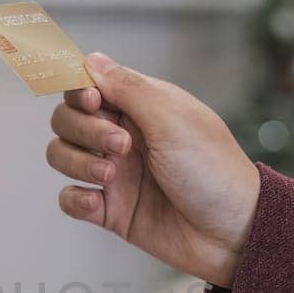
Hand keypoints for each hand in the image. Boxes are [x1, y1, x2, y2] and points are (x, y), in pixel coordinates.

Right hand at [45, 53, 259, 288]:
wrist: (232, 233)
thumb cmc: (213, 170)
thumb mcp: (172, 119)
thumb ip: (128, 88)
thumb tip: (90, 59)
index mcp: (140, 107)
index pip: (87, 85)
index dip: (79, 90)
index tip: (93, 102)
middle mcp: (122, 136)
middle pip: (67, 119)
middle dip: (83, 130)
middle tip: (121, 147)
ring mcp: (114, 173)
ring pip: (61, 155)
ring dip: (76, 163)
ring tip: (110, 178)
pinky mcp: (110, 210)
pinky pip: (69, 198)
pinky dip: (75, 199)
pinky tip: (98, 204)